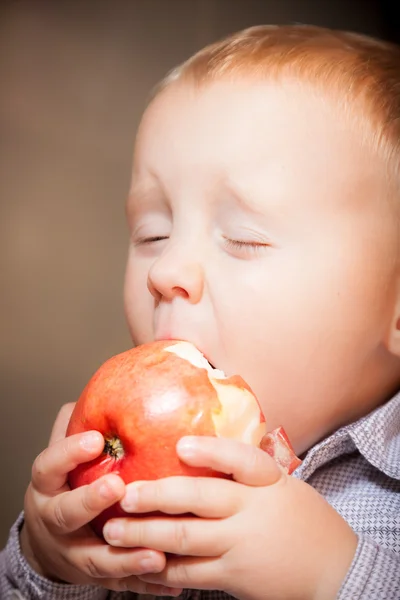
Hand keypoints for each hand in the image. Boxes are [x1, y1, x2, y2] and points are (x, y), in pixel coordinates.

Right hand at [21, 403, 180, 595]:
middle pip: (67, 513)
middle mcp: (56, 520)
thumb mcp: (65, 456)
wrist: (52, 540)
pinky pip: (122, 584)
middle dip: (90, 501)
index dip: (68, 453)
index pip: (48, 466)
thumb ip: (80, 425)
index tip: (95, 439)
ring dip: (126, 556)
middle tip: (118, 487)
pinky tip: (174, 581)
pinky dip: (147, 585)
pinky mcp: (96, 575)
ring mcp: (74, 551)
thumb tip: (107, 388)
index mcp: (48, 486)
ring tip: (155, 552)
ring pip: (96, 558)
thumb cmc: (66, 484)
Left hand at [103, 436, 357, 599]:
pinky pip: (191, 574)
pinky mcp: (235, 578)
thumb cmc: (303, 519)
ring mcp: (241, 547)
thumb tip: (199, 444)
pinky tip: (139, 563)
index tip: (180, 446)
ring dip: (145, 535)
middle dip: (155, 496)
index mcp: (267, 482)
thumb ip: (247, 467)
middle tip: (122, 495)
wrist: (334, 570)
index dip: (209, 452)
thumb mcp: (284, 484)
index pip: (241, 459)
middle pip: (198, 499)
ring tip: (114, 531)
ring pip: (186, 539)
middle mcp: (251, 512)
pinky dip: (162, 569)